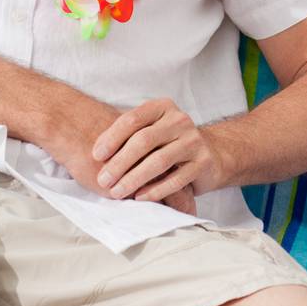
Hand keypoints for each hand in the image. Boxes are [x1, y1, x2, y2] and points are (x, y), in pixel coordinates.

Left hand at [92, 97, 222, 204]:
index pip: (133, 118)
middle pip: (144, 140)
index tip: (96, 156)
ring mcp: (194, 141)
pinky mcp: (203, 163)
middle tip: (103, 180)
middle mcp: (180, 120)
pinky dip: (155, 190)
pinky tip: (139, 198)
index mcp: (163, 108)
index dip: (112, 137)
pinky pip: (175, 179)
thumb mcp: (150, 132)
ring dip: (134, 179)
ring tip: (117, 192)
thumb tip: (96, 154)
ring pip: (159, 161)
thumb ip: (127, 137)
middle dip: (120, 162)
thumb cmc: (167, 144)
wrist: (210, 155)